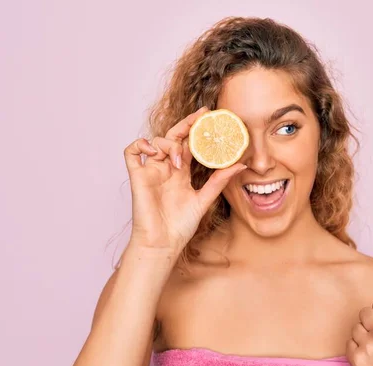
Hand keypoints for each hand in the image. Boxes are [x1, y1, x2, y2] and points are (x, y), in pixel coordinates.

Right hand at [123, 107, 245, 251]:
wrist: (163, 243)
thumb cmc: (181, 226)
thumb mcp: (205, 199)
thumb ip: (220, 180)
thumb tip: (241, 164)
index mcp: (182, 173)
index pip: (190, 144)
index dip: (198, 130)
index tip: (211, 117)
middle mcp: (166, 169)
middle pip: (174, 137)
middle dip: (186, 124)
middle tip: (202, 116)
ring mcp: (151, 171)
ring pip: (156, 141)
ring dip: (170, 145)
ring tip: (180, 162)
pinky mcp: (138, 177)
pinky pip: (131, 152)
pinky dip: (140, 144)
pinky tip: (153, 149)